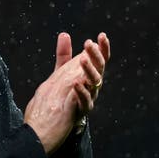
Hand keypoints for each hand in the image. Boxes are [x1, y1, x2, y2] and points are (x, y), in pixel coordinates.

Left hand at [24, 32, 109, 153]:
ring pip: (95, 83)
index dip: (103, 48)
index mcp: (89, 76)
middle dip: (95, 55)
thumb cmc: (62, 95)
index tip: (102, 35)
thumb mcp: (61, 72)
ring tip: (83, 59)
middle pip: (99, 68)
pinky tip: (76, 83)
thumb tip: (64, 34)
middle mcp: (93, 87)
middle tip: (88, 43)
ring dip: (90, 70)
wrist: (55, 123)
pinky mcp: (81, 111)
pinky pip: (85, 101)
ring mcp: (89, 99)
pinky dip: (81, 92)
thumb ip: (64, 55)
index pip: (100, 60)